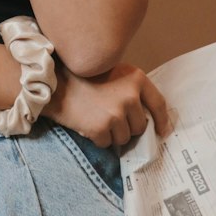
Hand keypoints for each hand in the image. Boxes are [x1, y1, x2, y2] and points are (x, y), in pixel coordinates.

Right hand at [44, 62, 170, 149]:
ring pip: (124, 138)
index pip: (158, 104)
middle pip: (140, 126)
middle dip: (127, 128)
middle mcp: (130, 95)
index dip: (162, 121)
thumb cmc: (82, 77)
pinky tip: (87, 124)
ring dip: (111, 134)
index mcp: (136, 78)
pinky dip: (97, 139)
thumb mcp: (113, 72)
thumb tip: (146, 117)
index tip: (162, 132)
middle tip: (109, 119)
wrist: (53, 82)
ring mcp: (116, 112)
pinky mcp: (101, 127)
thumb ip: (131, 89)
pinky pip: (106, 143)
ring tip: (96, 119)